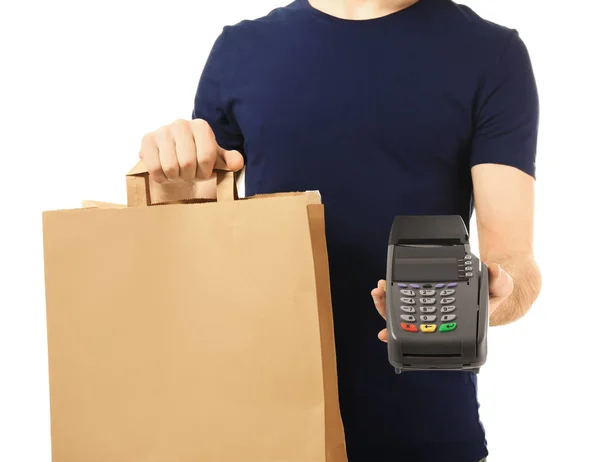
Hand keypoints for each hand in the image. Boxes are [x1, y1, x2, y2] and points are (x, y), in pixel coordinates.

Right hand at [139, 119, 243, 183]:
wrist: (173, 152)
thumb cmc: (198, 155)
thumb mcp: (216, 158)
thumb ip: (228, 160)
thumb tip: (238, 163)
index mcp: (201, 126)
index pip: (206, 158)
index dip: (205, 172)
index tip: (203, 172)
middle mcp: (181, 124)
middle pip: (188, 163)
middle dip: (190, 176)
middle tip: (189, 174)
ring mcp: (162, 131)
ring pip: (170, 167)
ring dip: (175, 177)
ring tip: (177, 173)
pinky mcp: (146, 140)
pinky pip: (154, 168)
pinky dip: (161, 177)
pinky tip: (164, 173)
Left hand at [371, 263, 513, 341]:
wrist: (488, 281)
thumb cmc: (490, 293)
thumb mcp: (500, 288)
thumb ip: (500, 283)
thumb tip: (495, 270)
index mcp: (447, 326)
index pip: (421, 336)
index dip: (402, 336)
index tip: (384, 333)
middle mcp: (433, 320)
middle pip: (404, 322)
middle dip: (386, 311)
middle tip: (379, 295)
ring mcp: (426, 307)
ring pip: (400, 309)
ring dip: (385, 302)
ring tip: (378, 289)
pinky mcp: (422, 294)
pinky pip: (402, 296)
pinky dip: (390, 293)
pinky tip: (383, 286)